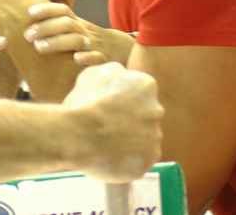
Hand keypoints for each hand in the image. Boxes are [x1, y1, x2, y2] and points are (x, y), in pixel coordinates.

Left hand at [24, 3, 134, 65]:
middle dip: (45, 27)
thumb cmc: (84, 38)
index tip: (29, 12)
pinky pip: (98, 58)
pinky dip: (88, 58)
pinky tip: (76, 59)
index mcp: (75, 23)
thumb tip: (21, 17)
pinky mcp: (103, 60)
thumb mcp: (72, 27)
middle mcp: (83, 31)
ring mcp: (93, 45)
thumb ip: (52, 22)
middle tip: (27, 35)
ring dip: (58, 42)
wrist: (118, 49)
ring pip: (77, 40)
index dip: (46, 9)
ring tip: (39, 47)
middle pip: (66, 24)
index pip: (62, 10)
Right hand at [64, 62, 163, 182]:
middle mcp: (156, 110)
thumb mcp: (94, 73)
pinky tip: (109, 157)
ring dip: (129, 140)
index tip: (107, 105)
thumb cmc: (84, 101)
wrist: (78, 135)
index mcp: (146, 85)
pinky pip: (138, 160)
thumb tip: (120, 76)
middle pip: (144, 114)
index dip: (121, 98)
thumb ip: (114, 73)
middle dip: (129, 119)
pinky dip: (127, 160)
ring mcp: (154, 138)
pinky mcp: (148, 161)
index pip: (139, 91)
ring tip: (104, 143)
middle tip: (106, 125)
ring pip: (143, 138)